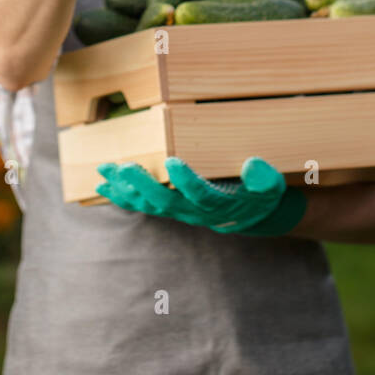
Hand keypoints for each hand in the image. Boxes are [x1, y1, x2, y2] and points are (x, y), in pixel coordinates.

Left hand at [96, 155, 307, 236]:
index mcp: (221, 204)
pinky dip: (122, 197)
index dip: (186, 181)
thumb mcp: (271, 186)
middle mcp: (196, 212)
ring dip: (125, 189)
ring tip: (106, 172)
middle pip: (166, 201)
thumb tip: (252, 164)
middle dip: (143, 184)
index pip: (201, 195)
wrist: (248, 214)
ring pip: (149, 204)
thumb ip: (264, 177)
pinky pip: (142, 206)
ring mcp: (180, 212)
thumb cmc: (259, 194)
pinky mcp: (169, 208)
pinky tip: (103, 187)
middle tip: (124, 166)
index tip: (172, 160)